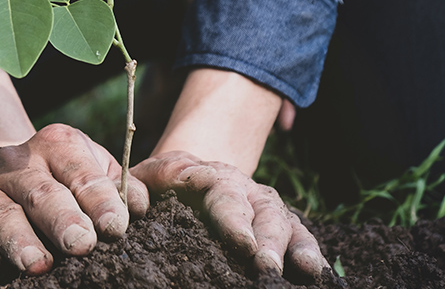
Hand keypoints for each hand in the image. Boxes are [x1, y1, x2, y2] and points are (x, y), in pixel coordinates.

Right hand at [0, 124, 148, 274]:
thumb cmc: (61, 189)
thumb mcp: (93, 176)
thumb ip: (123, 189)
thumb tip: (140, 206)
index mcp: (56, 145)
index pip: (80, 171)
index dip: (99, 199)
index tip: (116, 227)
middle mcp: (14, 160)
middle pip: (40, 192)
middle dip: (62, 220)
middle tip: (81, 245)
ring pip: (1, 213)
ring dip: (20, 240)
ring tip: (38, 265)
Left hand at [130, 151, 326, 277]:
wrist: (176, 173)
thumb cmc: (149, 185)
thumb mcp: (135, 181)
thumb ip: (129, 192)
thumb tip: (130, 213)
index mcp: (200, 173)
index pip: (221, 190)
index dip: (234, 216)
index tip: (242, 244)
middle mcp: (237, 184)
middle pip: (260, 206)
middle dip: (267, 237)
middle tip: (266, 266)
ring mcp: (258, 202)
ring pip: (283, 218)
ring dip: (293, 244)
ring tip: (302, 270)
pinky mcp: (273, 221)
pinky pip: (296, 232)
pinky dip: (308, 250)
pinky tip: (314, 271)